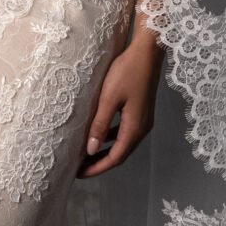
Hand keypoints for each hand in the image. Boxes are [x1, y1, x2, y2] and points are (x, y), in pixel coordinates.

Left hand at [77, 28, 164, 176]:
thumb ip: (100, 124)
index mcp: (135, 128)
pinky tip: (100, 135)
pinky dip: (111, 137)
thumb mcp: (109, 98)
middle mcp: (142, 128)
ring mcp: (143, 119)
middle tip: (79, 168)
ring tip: (86, 156)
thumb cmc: (127, 72)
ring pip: (122, 143)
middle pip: (120, 154)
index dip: (97, 168)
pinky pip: (125, 131)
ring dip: (105, 151)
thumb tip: (91, 150)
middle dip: (100, 163)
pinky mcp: (141, 110)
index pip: (115, 158)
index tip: (78, 174)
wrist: (147, 52)